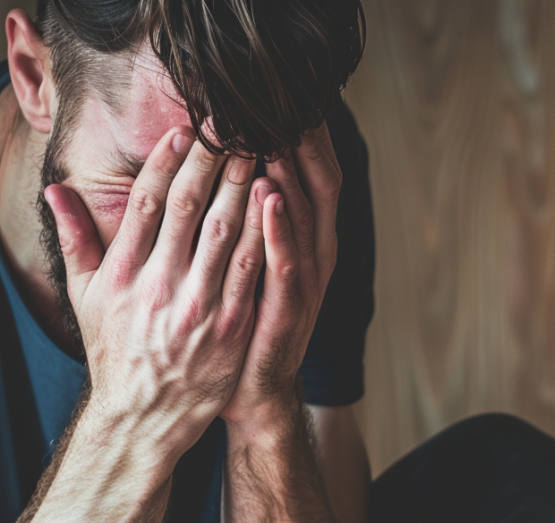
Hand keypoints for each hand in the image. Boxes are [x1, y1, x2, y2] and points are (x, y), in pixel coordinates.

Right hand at [44, 128, 273, 463]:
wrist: (145, 417)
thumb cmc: (115, 354)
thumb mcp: (86, 299)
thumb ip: (74, 241)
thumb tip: (55, 188)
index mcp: (124, 275)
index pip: (149, 204)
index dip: (168, 162)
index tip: (185, 131)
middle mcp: (161, 287)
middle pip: (191, 209)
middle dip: (213, 162)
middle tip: (233, 126)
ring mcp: (199, 309)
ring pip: (225, 234)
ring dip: (243, 188)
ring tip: (259, 153)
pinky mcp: (231, 329)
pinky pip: (251, 272)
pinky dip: (264, 234)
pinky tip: (275, 205)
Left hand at [219, 124, 342, 428]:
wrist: (253, 394)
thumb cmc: (242, 328)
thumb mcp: (245, 267)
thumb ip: (245, 220)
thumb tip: (237, 167)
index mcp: (300, 244)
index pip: (308, 176)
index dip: (300, 137)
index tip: (279, 96)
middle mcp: (311, 258)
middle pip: (317, 188)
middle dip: (303, 144)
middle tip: (286, 101)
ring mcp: (304, 287)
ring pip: (306, 221)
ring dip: (293, 176)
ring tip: (279, 133)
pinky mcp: (289, 313)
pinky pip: (286, 266)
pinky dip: (281, 231)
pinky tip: (270, 196)